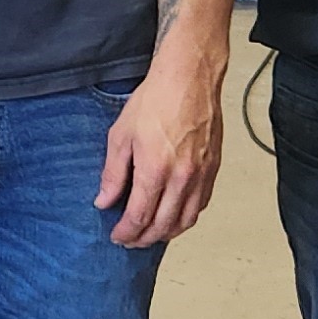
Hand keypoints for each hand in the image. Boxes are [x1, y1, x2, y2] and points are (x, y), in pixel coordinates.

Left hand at [94, 60, 222, 247]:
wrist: (189, 78)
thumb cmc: (156, 99)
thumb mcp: (121, 135)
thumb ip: (113, 173)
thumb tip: (105, 200)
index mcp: (155, 170)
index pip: (140, 217)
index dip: (126, 232)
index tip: (117, 236)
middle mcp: (182, 177)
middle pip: (164, 225)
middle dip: (144, 239)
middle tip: (131, 240)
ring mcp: (201, 174)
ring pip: (186, 220)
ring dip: (167, 233)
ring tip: (151, 234)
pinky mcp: (213, 168)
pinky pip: (201, 204)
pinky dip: (187, 217)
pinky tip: (175, 215)